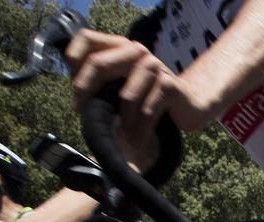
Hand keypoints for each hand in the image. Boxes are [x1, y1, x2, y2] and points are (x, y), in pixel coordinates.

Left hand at [65, 29, 210, 148]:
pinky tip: (138, 140)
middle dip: (87, 93)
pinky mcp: (170, 85)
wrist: (189, 106)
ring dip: (123, 122)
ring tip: (124, 138)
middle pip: (99, 64)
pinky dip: (141, 130)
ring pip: (126, 96)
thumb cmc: (149, 99)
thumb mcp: (121, 89)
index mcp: (119, 47)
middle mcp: (136, 51)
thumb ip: (99, 86)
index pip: (86, 40)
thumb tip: (76, 100)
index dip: (74, 64)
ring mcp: (154, 66)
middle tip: (86, 117)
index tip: (76, 94)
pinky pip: (148, 111)